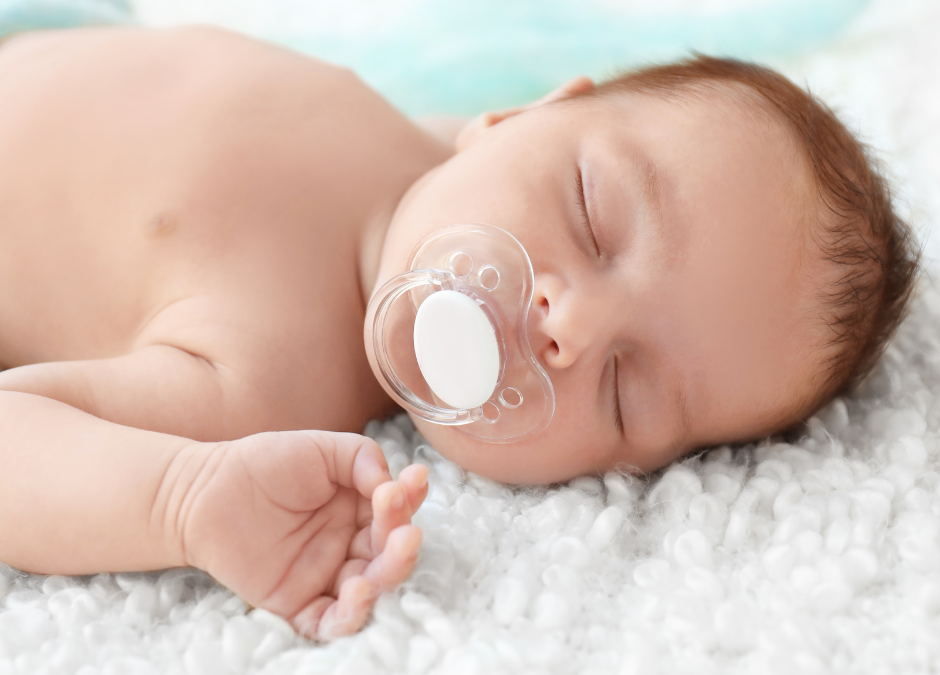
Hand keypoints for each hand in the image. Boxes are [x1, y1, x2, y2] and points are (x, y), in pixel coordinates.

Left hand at [175, 430, 427, 639]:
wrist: (206, 491)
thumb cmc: (264, 464)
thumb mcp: (319, 447)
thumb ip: (361, 457)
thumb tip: (392, 483)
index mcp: (359, 508)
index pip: (396, 512)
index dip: (409, 500)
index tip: (412, 482)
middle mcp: (350, 544)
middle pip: (390, 554)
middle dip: (402, 545)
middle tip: (404, 533)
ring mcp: (326, 575)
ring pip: (371, 589)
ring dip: (384, 580)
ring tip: (379, 567)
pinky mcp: (299, 604)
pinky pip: (330, 622)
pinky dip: (349, 617)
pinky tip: (356, 596)